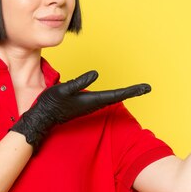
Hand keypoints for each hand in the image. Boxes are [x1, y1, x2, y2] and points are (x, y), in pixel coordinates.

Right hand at [10, 71, 150, 150]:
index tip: (146, 88)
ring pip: (113, 98)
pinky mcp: (87, 104)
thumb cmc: (51, 103)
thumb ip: (79, 82)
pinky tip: (119, 93)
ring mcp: (91, 105)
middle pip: (118, 96)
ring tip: (138, 89)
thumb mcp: (64, 89)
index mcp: (92, 101)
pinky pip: (105, 99)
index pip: (117, 94)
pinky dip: (116, 95)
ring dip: (126, 93)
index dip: (132, 90)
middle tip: (147, 87)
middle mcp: (94, 104)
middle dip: (133, 92)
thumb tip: (95, 74)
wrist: (43, 117)